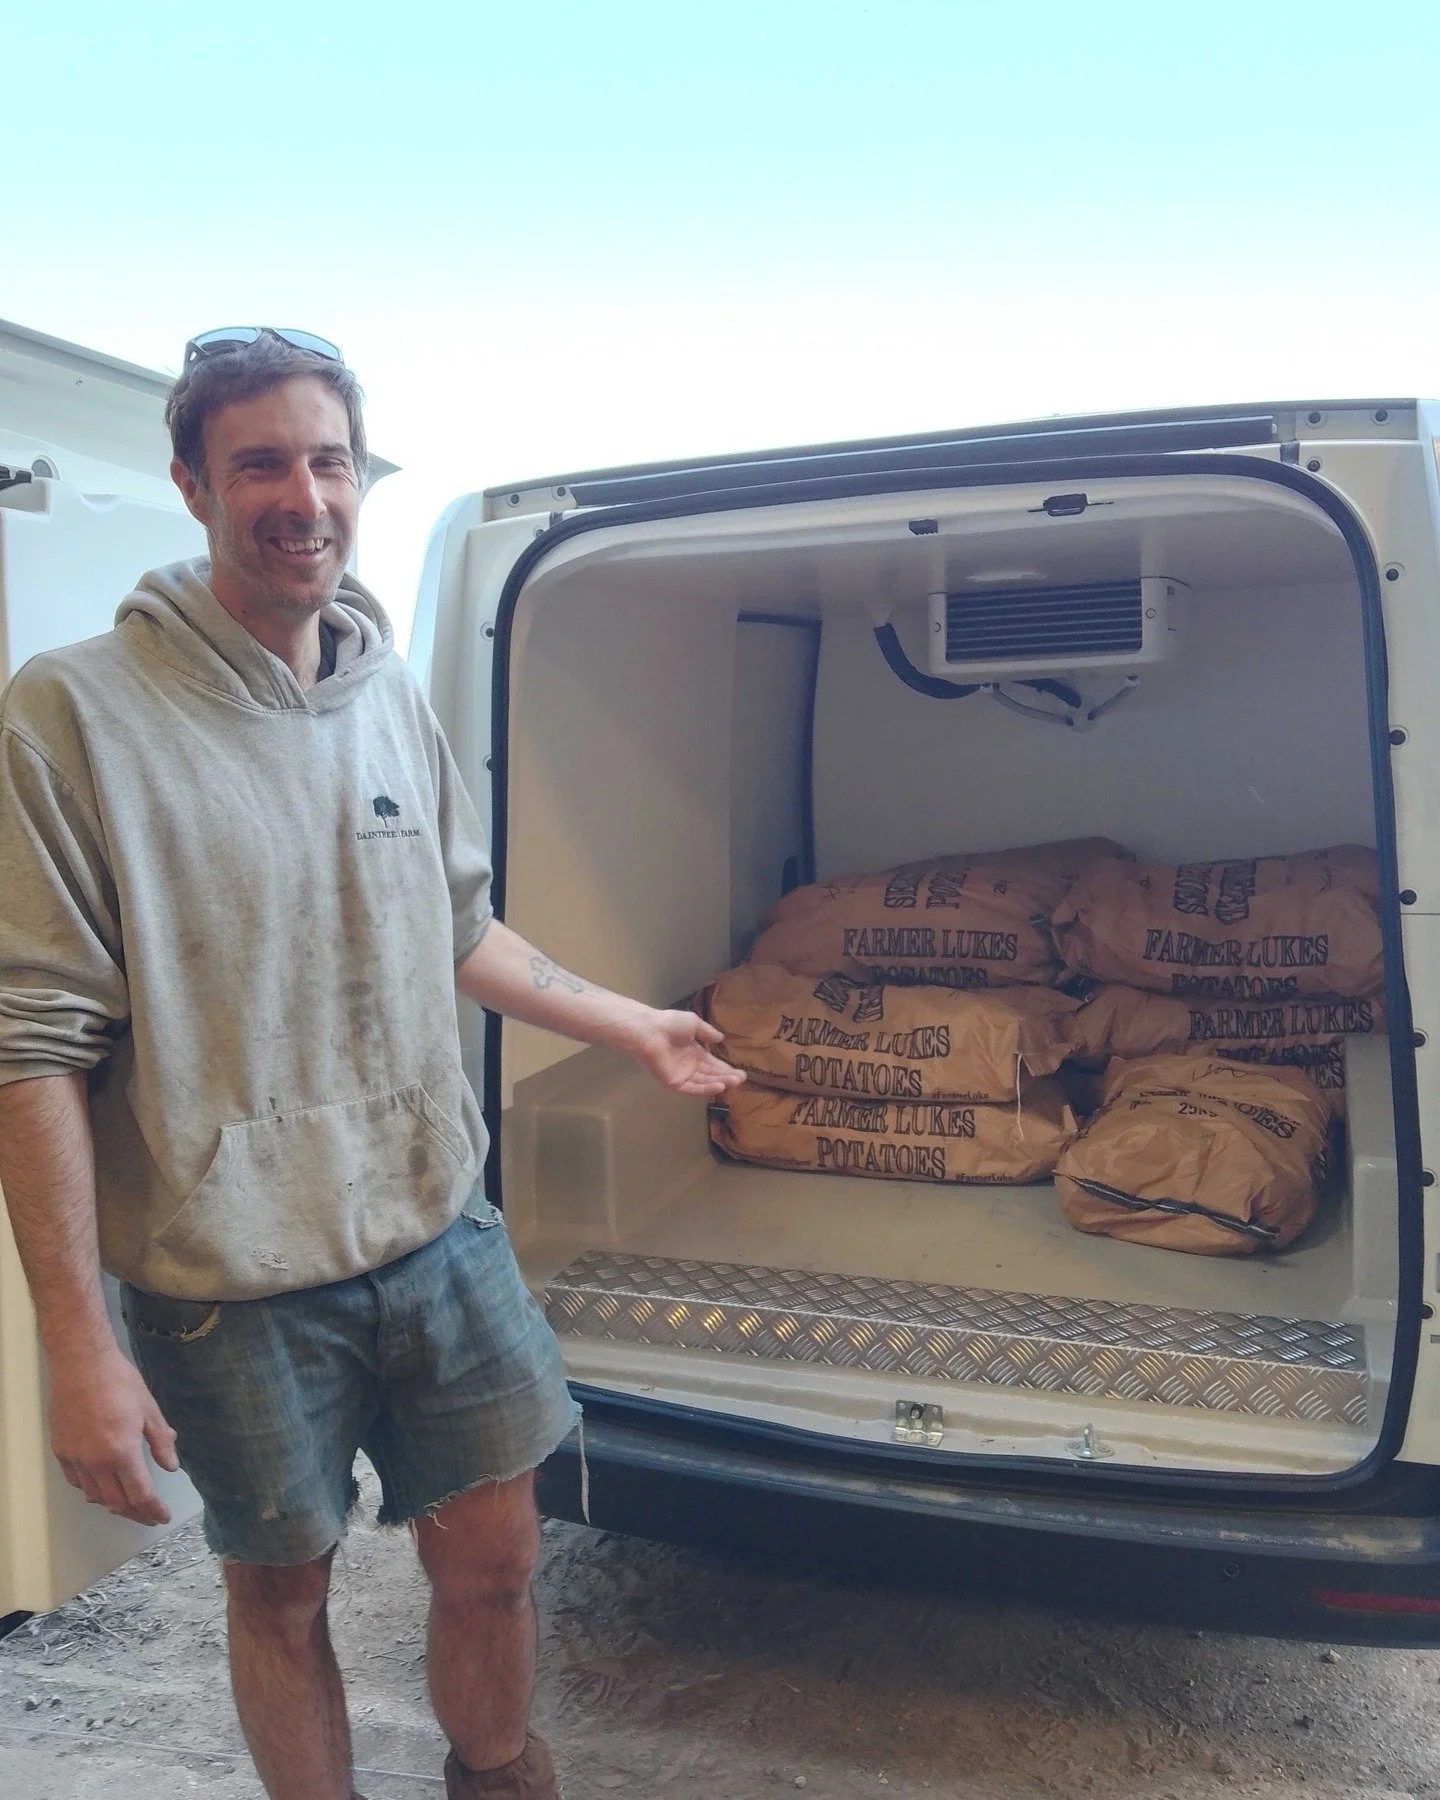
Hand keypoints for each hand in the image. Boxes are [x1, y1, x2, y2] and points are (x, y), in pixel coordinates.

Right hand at [47, 1348, 179, 1526]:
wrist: (81, 1363)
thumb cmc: (119, 1381)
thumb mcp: (149, 1409)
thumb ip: (160, 1441)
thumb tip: (172, 1466)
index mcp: (122, 1452)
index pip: (140, 1494)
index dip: (153, 1510)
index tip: (163, 1517)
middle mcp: (96, 1462)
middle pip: (117, 1502)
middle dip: (137, 1513)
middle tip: (150, 1516)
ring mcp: (75, 1458)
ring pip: (94, 1496)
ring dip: (113, 1504)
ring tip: (129, 1503)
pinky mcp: (61, 1451)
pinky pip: (77, 1482)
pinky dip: (92, 1490)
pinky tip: (102, 1486)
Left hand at [627, 1008, 746, 1098]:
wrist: (650, 1031)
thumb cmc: (670, 1024)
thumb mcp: (693, 1023)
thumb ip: (707, 1032)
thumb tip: (720, 1039)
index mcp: (693, 1052)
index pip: (713, 1064)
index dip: (726, 1069)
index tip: (741, 1072)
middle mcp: (689, 1066)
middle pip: (711, 1075)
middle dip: (727, 1077)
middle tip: (741, 1079)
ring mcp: (681, 1075)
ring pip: (704, 1083)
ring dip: (719, 1083)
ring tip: (734, 1082)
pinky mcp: (674, 1083)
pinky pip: (692, 1088)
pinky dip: (706, 1089)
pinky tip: (720, 1086)